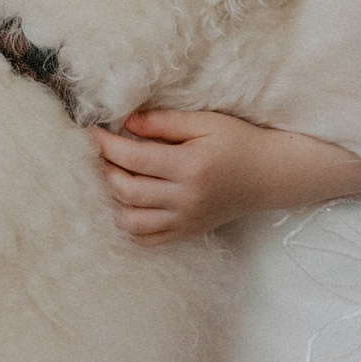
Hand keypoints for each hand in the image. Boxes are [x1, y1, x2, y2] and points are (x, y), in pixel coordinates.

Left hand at [91, 109, 360, 242]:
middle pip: (126, 189)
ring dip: (113, 199)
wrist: (269, 175)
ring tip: (115, 176)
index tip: (91, 131)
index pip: (133, 157)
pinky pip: (146, 239)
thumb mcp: (206, 122)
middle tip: (102, 152)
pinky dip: (129, 224)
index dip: (105, 144)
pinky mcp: (187, 231)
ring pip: (130, 220)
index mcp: (190, 166)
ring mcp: (185, 219)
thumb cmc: (239, 142)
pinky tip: (128, 203)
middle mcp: (185, 198)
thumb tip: (126, 123)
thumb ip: (165, 122)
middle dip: (105, 169)